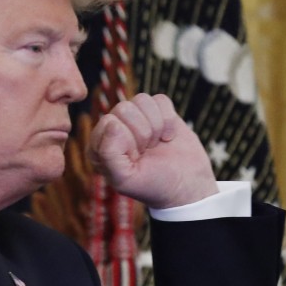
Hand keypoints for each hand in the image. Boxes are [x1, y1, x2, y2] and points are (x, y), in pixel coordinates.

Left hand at [88, 93, 217, 208]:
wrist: (186, 185)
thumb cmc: (153, 185)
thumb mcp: (124, 179)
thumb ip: (108, 153)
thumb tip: (113, 122)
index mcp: (98, 145)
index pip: (108, 123)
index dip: (127, 141)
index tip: (135, 159)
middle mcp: (114, 128)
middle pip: (124, 108)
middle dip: (142, 133)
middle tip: (147, 152)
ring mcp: (135, 119)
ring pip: (142, 100)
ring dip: (156, 126)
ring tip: (155, 144)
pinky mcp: (156, 112)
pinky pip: (160, 99)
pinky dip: (169, 120)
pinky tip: (167, 137)